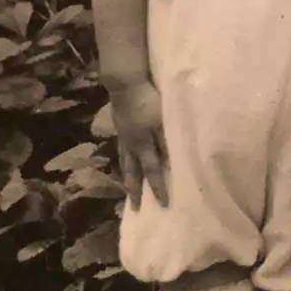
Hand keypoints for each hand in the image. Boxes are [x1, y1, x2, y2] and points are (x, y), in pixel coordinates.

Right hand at [109, 81, 169, 207]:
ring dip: (126, 176)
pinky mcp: (119, 126)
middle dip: (133, 190)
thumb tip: (171, 163)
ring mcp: (123, 136)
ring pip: (124, 162)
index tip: (162, 205)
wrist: (125, 84)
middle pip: (132, 172)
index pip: (152, 171)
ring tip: (127, 188)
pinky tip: (126, 158)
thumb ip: (165, 142)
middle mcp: (130, 144)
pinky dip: (124, 159)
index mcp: (142, 145)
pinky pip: (121, 149)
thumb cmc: (147, 101)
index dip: (158, 188)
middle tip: (134, 207)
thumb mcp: (161, 122)